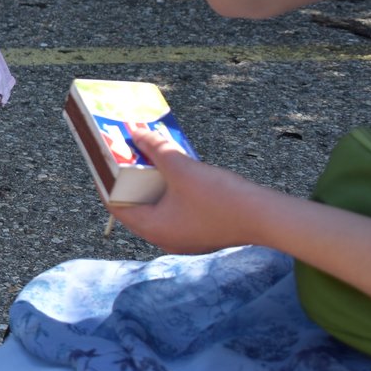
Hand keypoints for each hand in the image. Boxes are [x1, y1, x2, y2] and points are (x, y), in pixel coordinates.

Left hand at [108, 127, 275, 253]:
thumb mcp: (181, 168)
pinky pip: (175, 210)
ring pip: (157, 207)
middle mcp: (164, 238)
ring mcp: (184, 238)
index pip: (115, 206)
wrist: (268, 218)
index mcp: (152, 229)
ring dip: (151, 183)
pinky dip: (170, 191)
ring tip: (147, 159)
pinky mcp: (201, 232)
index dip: (106, 182)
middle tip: (124, 156)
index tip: (102, 161)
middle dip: (129, 180)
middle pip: (135, 206)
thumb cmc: (222, 198)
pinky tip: (174, 172)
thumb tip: (134, 132)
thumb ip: (155, 150)